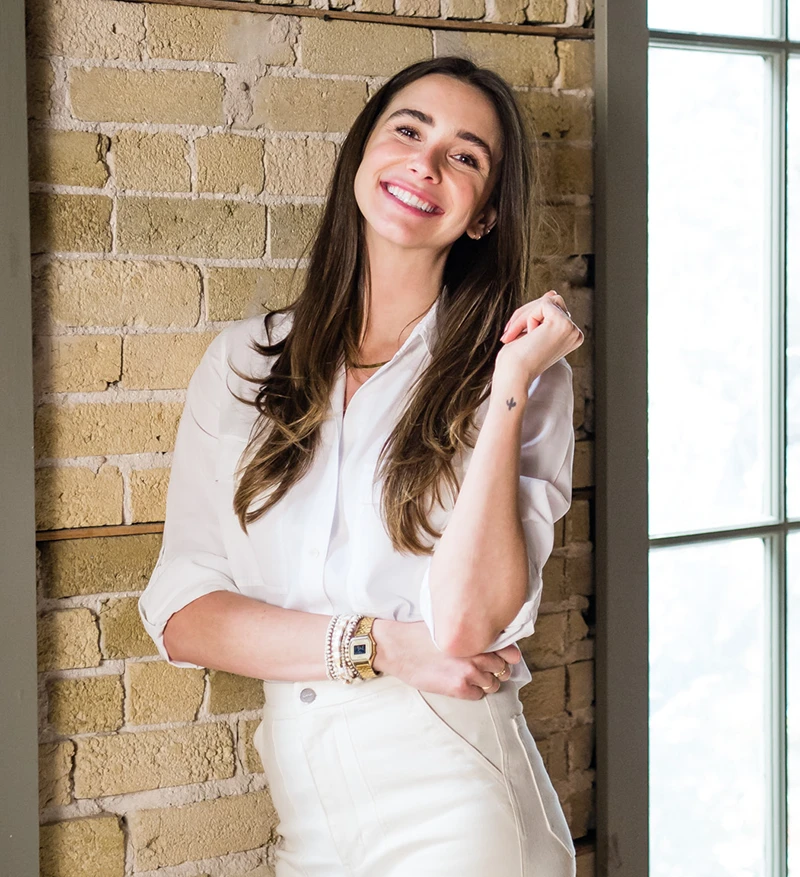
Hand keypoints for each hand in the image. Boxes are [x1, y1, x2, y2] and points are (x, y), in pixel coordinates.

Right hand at [371, 619, 522, 699]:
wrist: (397, 647)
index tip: (501, 657)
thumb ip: (472, 632)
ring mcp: (469, 672)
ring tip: (469, 677)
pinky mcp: (458, 688)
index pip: (510, 651)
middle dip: (496, 670)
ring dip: (485, 682)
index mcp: (476, 636)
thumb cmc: (420, 634)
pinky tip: (460, 684)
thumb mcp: (450, 625)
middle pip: (503, 669)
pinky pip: (479, 695)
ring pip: (493, 684)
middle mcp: (477, 654)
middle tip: (483, 669)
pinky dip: (473, 692)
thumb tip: (493, 638)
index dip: (507, 656)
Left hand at [495, 290, 583, 389]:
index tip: (513, 336)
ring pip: (546, 300)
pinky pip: (541, 304)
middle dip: (526, 314)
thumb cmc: (516, 360)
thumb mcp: (530, 331)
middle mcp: (575, 334)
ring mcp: (571, 328)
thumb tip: (553, 292)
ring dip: (525, 316)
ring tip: (516, 336)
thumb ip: (544, 312)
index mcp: (570, 337)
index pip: (552, 310)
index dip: (529, 318)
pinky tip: (526, 336)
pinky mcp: (562, 323)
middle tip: (509, 335)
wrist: (513, 376)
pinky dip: (526, 317)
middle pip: (551, 302)